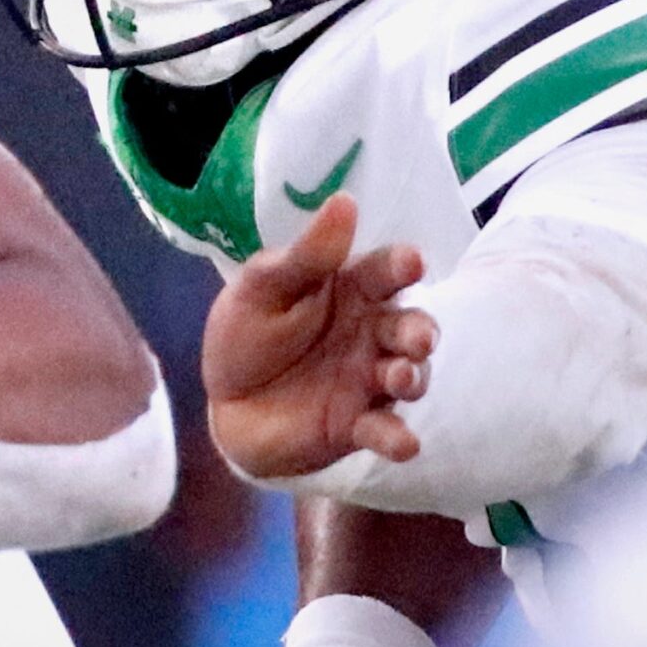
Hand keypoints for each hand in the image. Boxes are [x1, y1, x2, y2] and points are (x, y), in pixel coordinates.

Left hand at [202, 195, 436, 480]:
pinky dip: (397, 438)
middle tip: (418, 338)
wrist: (225, 402)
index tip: (411, 262)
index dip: (401, 266)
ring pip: (408, 376)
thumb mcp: (263, 289)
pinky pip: (385, 431)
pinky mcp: (358, 425)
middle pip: (410, 326)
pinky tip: (405, 444)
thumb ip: (305, 257)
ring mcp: (370, 380)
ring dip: (413, 377)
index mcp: (352, 290)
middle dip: (420, 331)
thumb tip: (344, 201)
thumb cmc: (248, 334)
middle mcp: (372, 333)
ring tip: (402, 377)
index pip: (385, 272)